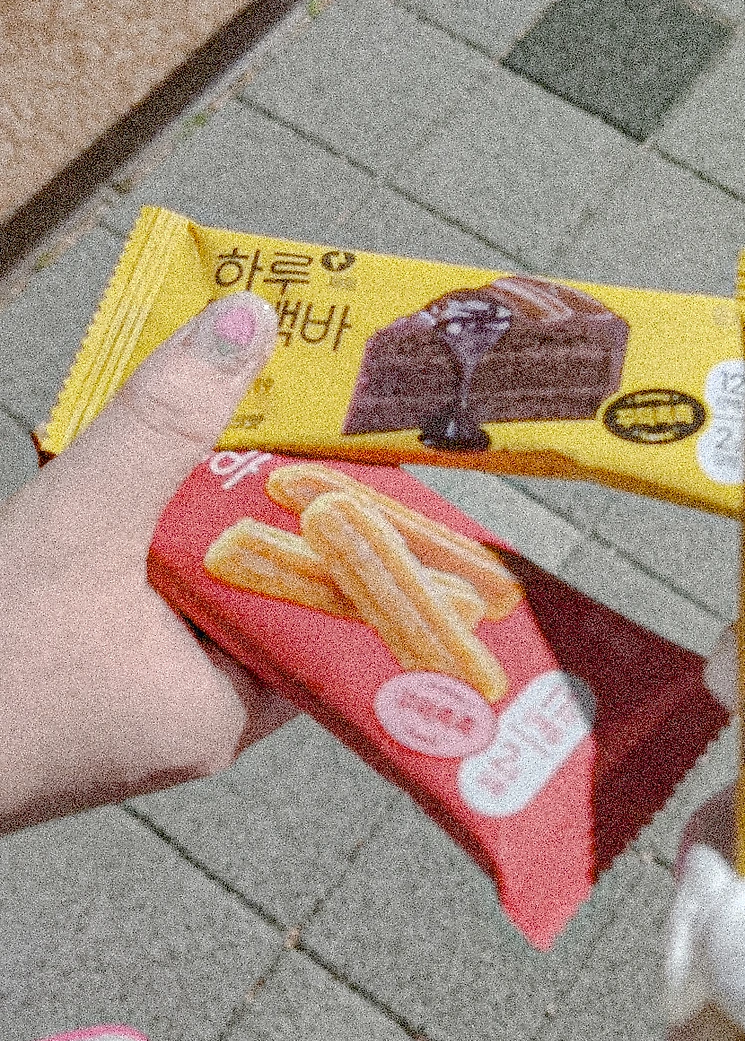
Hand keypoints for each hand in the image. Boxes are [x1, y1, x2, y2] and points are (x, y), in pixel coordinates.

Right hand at [0, 293, 298, 834]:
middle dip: (277, 512)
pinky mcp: (99, 681)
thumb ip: (162, 426)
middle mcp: (203, 715)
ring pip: (210, 591)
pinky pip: (158, 601)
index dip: (351, 534)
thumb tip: (245, 324)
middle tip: (304, 432)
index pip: (336, 611)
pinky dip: (159, 547)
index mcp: (233, 709)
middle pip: (274, 591)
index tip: (365, 463)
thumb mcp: (84, 524)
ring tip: (239, 444)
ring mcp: (147, 701)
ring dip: (212, 522)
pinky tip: (153, 496)